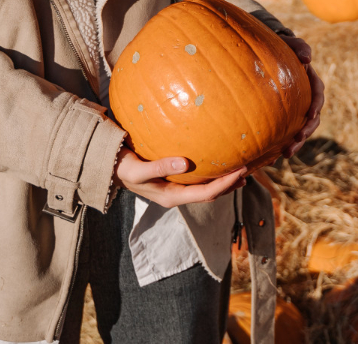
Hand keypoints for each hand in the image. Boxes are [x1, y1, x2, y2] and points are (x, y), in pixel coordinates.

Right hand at [116, 149, 244, 207]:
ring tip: (241, 168)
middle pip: (210, 193)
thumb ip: (160, 166)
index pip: (206, 194)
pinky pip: (197, 178)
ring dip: (223, 179)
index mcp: (170, 196)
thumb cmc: (121, 168)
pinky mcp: (172, 178)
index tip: (242, 169)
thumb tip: (185, 162)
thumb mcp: (137, 169)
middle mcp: (176, 194)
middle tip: (249, 169)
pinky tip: (217, 159)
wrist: (108, 168)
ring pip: (205, 187)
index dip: (226, 184)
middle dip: (230, 183)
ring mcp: (175, 187)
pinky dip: (210, 171)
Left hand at [280, 35, 323, 159]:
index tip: (310, 116)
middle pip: (312, 119)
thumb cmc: (282, 46)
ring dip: (296, 143)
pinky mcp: (285, 116)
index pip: (317, 95)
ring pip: (300, 129)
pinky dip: (281, 143)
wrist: (267, 54)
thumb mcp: (291, 43)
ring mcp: (296, 109)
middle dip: (306, 132)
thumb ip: (300, 47)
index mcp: (311, 83)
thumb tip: (308, 58)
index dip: (315, 107)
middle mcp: (306, 99)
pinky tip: (270, 156)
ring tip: (285, 154)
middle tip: (296, 141)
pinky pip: (286, 131)